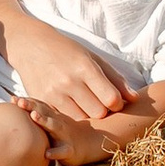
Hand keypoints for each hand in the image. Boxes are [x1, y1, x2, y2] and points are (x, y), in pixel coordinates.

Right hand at [3, 19, 129, 125]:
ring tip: (84, 105)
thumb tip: (135, 98)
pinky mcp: (41, 101)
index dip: (117, 103)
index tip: (113, 99)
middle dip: (103, 111)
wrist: (30, 45)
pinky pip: (63, 119)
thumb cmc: (67, 51)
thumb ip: (115, 79)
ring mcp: (53, 93)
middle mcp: (69, 82)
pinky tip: (70, 106)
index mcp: (85, 68)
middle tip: (99, 103)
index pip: (111, 99)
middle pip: (98, 113)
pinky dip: (70, 116)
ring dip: (86, 116)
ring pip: (81, 120)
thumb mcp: (93, 58)